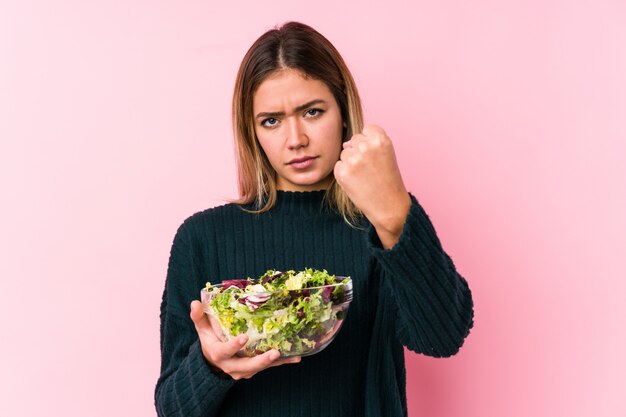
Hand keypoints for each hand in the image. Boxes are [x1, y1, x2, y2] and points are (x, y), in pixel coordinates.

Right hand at [189, 300, 300, 379]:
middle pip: (246, 366)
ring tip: (289, 356)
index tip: (244, 337)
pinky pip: (268, 367)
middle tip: (274, 353)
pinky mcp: (253, 370)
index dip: (234, 346)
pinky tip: (295, 357)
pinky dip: (281, 362)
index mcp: (218, 354)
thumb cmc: (210, 339)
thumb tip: (195, 302)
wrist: (213, 361)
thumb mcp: (202, 328)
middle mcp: (231, 366)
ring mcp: (243, 370)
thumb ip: (198, 316)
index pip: (225, 351)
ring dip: (275, 362)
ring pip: (259, 367)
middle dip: (260, 361)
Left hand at [334, 124, 410, 247]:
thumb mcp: (386, 154)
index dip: (369, 142)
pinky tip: (357, 182)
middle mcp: (366, 147)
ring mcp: (353, 159)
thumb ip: (369, 142)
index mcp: (380, 139)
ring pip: (344, 153)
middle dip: (359, 152)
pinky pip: (338, 166)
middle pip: (353, 140)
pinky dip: (344, 174)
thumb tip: (346, 143)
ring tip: (365, 176)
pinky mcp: (342, 172)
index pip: (366, 129)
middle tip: (371, 169)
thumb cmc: (388, 180)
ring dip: (351, 163)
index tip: (376, 155)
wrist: (389, 205)